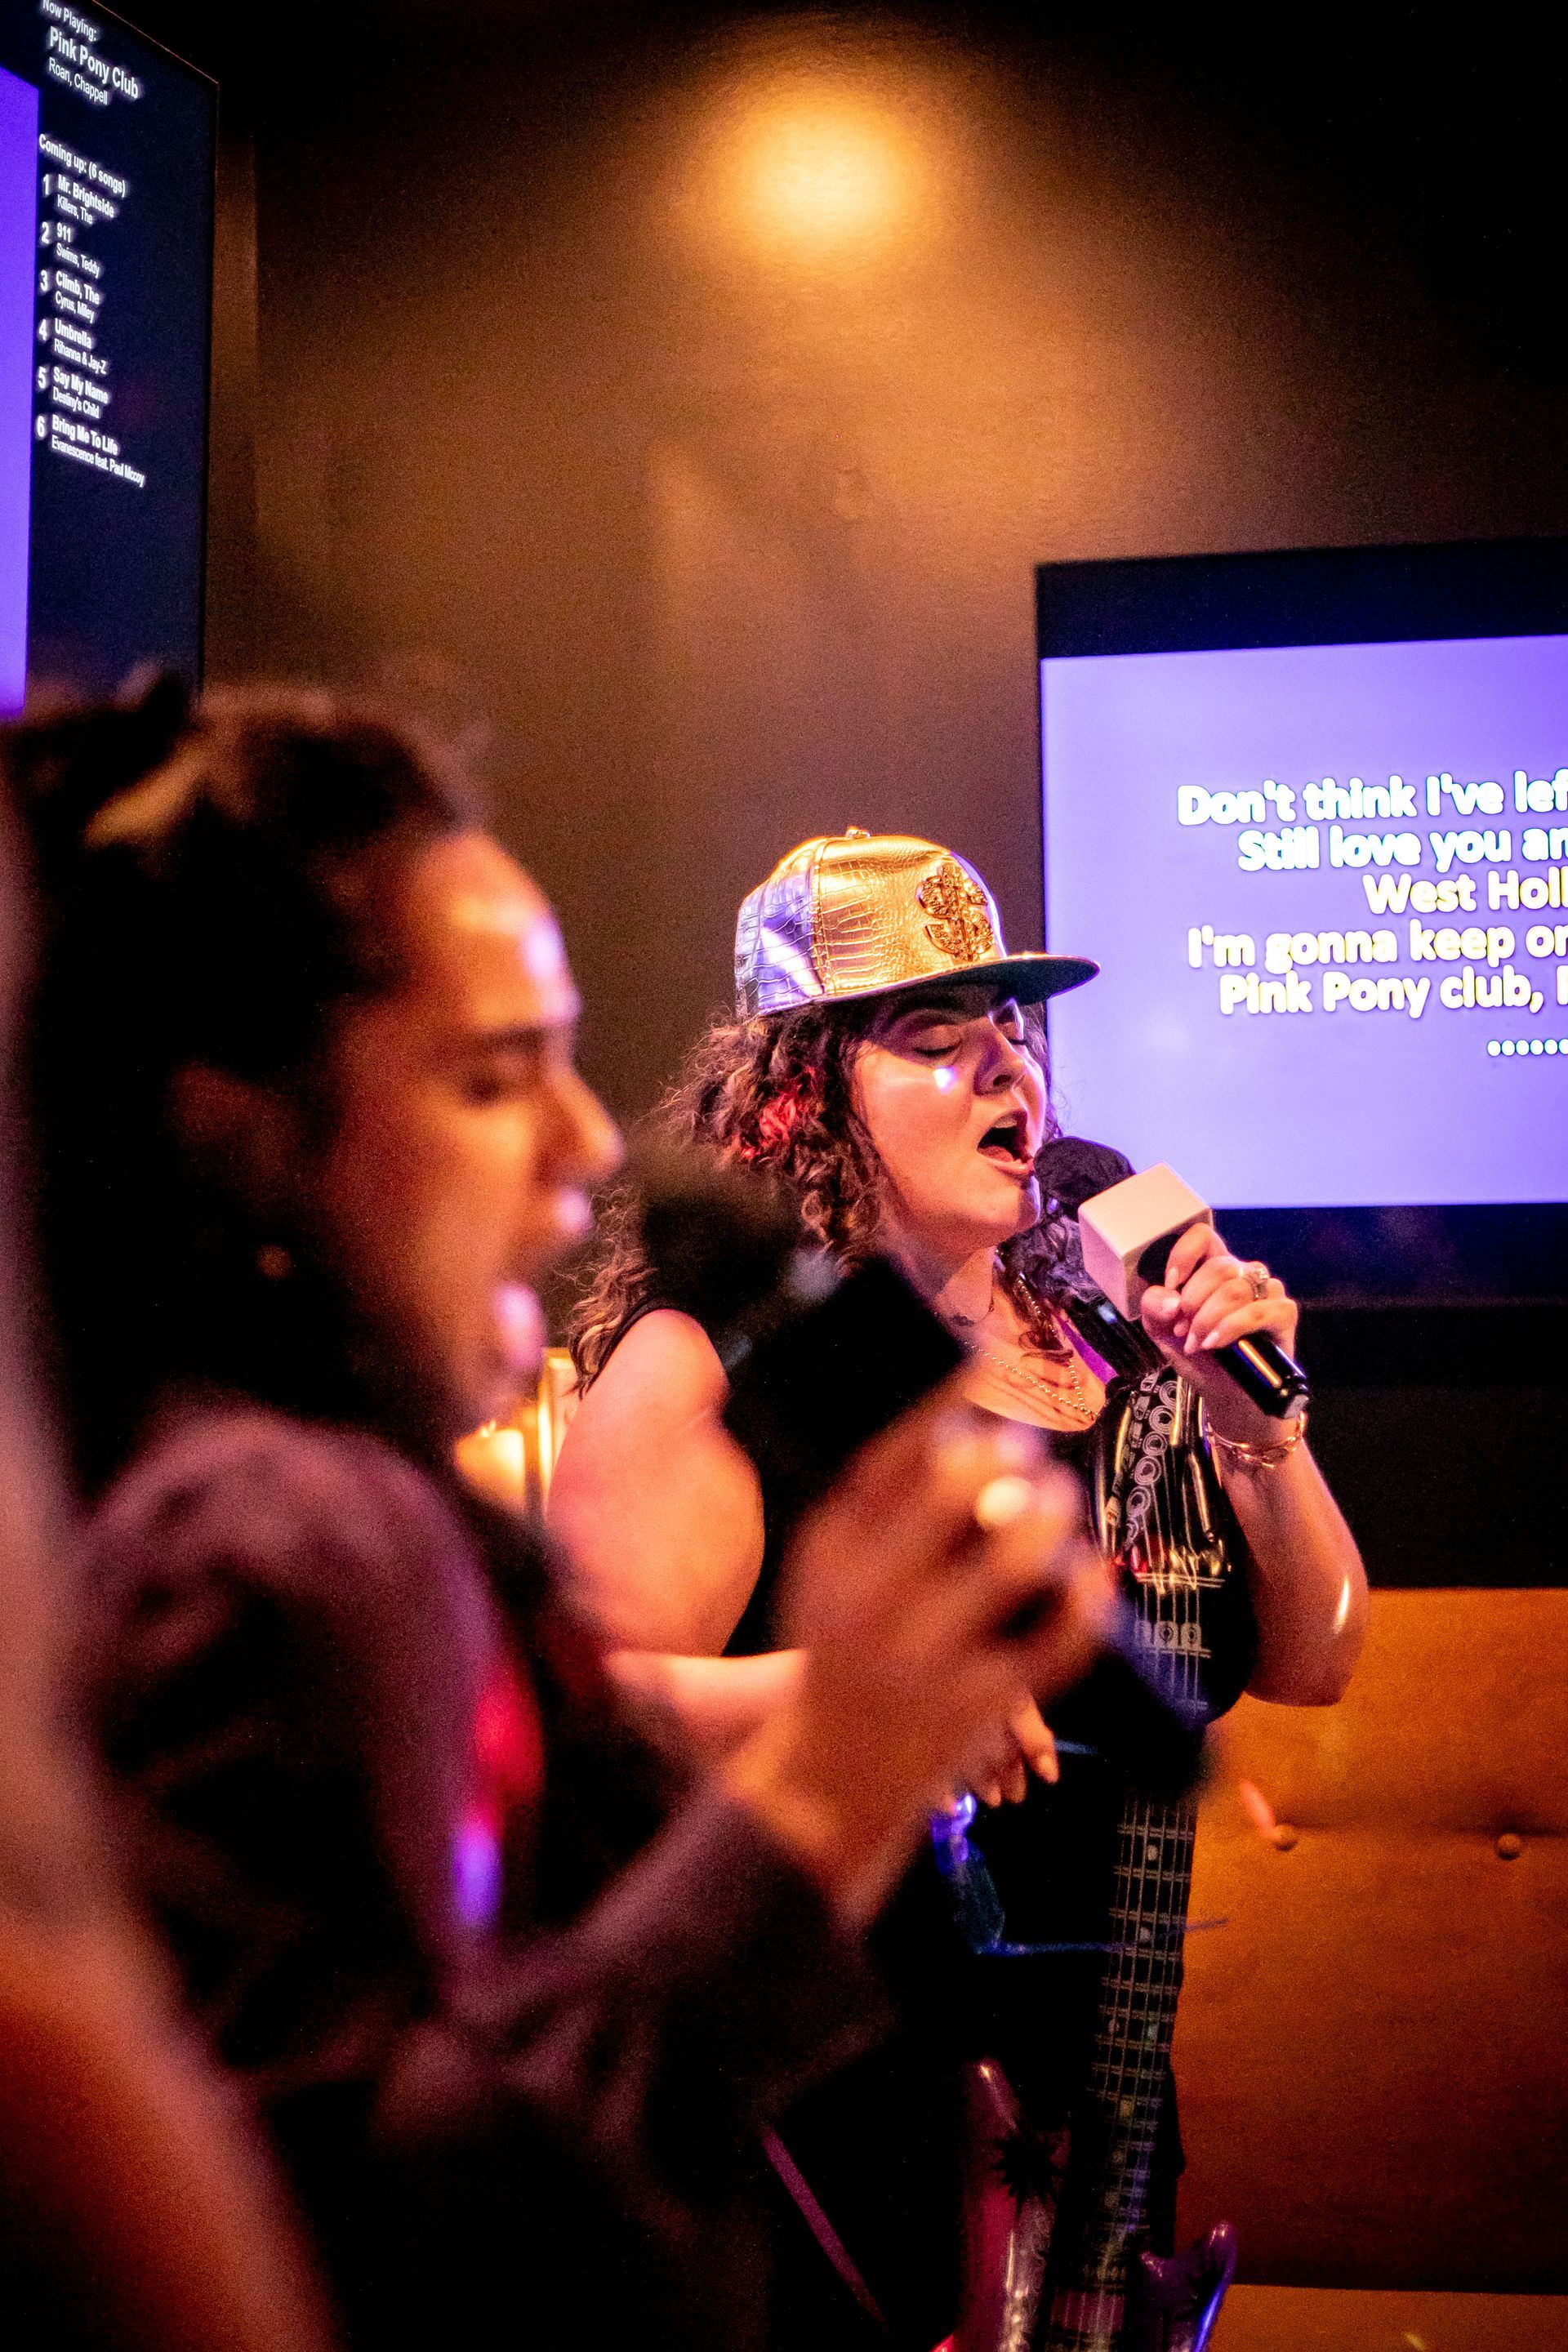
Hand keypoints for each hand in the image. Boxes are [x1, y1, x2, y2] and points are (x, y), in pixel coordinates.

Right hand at [722, 1386, 1111, 1921]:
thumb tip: (947, 1425)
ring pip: (1013, 1563)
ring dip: (1050, 1519)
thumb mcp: (826, 1575)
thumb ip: (875, 1510)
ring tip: (1064, 1502)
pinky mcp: (976, 1705)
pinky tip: (1096, 1574)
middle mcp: (873, 1598)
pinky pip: (1053, 1641)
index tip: (984, 1368)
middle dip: (1002, 1460)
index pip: (890, 1457)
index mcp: (831, 1553)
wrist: (823, 1781)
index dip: (941, 1405)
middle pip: (950, 1494)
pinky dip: (1085, 1601)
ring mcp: (926, 1655)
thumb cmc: (837, 1651)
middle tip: (1032, 1450)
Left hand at [1138, 1223, 1299, 1443]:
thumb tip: (1171, 1299)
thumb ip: (1154, 1307)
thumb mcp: (1163, 1332)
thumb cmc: (1199, 1356)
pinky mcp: (1284, 1313)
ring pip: (1236, 1288)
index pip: (1203, 1235)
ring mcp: (1267, 1292)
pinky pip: (1259, 1310)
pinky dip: (1232, 1328)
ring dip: (1208, 1319)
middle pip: (1219, 1266)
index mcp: (1213, 1269)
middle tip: (1183, 1330)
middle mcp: (1244, 1274)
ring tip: (1198, 1344)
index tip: (1171, 1284)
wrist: (1227, 1395)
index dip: (1184, 1254)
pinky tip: (1217, 1344)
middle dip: (1193, 1302)